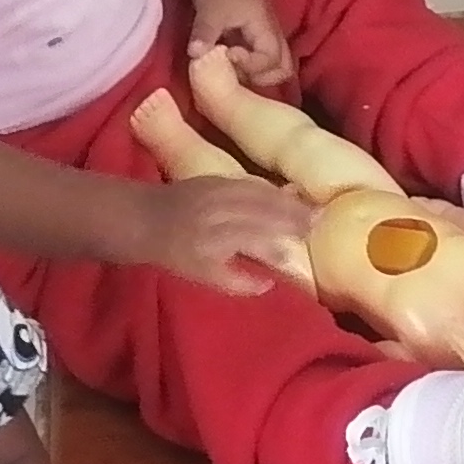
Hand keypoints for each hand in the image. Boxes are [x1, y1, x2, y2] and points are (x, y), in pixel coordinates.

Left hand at [141, 169, 312, 296]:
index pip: (253, 239)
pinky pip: (250, 183)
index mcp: (212, 239)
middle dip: (293, 217)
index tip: (298, 255)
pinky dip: (272, 189)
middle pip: (261, 211)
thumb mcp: (202, 276)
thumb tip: (269, 284)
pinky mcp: (216, 178)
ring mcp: (216, 191)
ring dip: (287, 201)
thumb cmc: (176, 253)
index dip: (277, 247)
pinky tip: (287, 194)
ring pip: (259, 193)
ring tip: (311, 209)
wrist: (144, 218)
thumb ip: (236, 282)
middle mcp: (216, 211)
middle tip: (320, 223)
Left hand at [184, 0, 289, 92]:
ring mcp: (266, 39)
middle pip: (283, 70)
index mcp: (267, 29)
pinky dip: (248, 69)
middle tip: (234, 72)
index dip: (251, 66)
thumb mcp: (210, 9)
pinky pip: (261, 62)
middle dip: (260, 78)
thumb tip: (195, 56)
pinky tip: (229, 66)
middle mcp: (273, 37)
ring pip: (274, 68)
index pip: (272, 62)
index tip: (228, 54)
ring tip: (230, 69)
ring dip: (254, 75)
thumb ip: (204, 34)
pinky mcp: (255, 41)